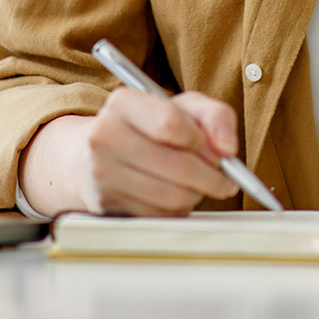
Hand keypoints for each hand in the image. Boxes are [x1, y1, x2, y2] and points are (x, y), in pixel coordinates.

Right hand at [79, 88, 240, 216]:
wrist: (90, 153)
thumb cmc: (146, 127)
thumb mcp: (181, 107)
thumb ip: (214, 116)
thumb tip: (227, 148)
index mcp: (123, 103)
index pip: (171, 124)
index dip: (203, 141)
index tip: (216, 148)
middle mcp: (105, 135)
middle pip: (178, 166)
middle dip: (212, 176)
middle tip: (225, 178)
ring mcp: (102, 172)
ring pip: (172, 196)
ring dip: (197, 194)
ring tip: (199, 185)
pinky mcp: (105, 203)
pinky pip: (159, 215)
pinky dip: (178, 209)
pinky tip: (176, 195)